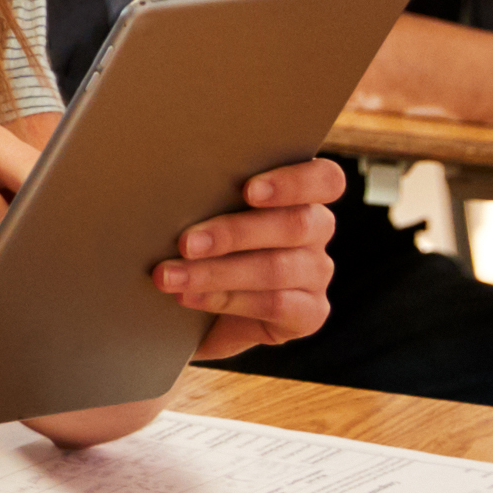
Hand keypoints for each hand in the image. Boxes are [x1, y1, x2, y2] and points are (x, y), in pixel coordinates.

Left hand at [157, 155, 341, 357]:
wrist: (206, 308)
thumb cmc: (205, 243)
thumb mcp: (207, 213)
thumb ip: (208, 196)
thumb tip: (169, 181)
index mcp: (301, 194)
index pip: (324, 179)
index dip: (294, 182)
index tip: (248, 190)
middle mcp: (317, 230)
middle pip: (296, 225)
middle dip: (233, 233)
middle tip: (185, 243)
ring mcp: (317, 273)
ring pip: (277, 268)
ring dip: (216, 272)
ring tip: (170, 276)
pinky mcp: (310, 312)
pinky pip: (275, 304)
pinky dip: (226, 299)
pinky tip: (189, 297)